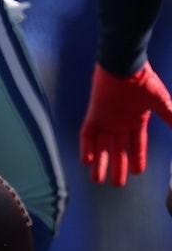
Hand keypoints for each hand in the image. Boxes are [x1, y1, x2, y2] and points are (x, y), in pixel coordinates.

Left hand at [80, 62, 171, 185]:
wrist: (125, 66)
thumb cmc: (144, 82)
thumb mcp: (161, 102)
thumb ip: (171, 116)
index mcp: (136, 121)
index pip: (137, 145)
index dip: (137, 158)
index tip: (138, 173)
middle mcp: (120, 123)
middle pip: (117, 150)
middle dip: (118, 166)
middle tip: (117, 184)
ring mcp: (106, 119)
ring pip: (101, 146)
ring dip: (100, 162)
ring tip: (98, 180)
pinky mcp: (93, 115)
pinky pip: (87, 134)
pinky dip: (86, 147)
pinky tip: (87, 161)